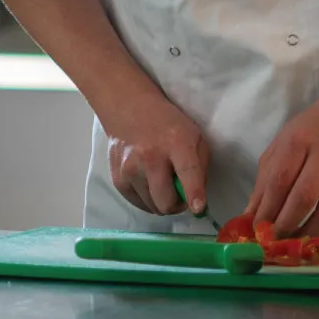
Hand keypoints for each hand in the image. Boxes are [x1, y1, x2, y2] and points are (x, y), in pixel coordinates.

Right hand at [105, 91, 208, 216]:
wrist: (131, 109)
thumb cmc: (169, 125)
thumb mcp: (194, 137)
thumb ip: (200, 167)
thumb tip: (196, 201)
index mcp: (176, 143)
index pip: (187, 171)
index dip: (193, 192)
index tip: (198, 208)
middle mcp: (150, 156)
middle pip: (166, 202)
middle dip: (177, 204)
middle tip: (179, 192)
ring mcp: (130, 169)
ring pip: (153, 207)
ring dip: (161, 201)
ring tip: (161, 181)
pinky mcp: (118, 178)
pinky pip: (138, 204)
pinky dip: (147, 199)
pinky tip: (148, 181)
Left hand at [246, 94, 318, 237]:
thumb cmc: (307, 133)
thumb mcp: (280, 146)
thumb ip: (265, 180)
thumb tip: (250, 216)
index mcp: (299, 140)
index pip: (280, 180)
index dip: (267, 209)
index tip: (256, 229)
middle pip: (304, 198)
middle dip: (285, 225)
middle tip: (272, 241)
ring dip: (306, 232)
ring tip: (291, 241)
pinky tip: (309, 231)